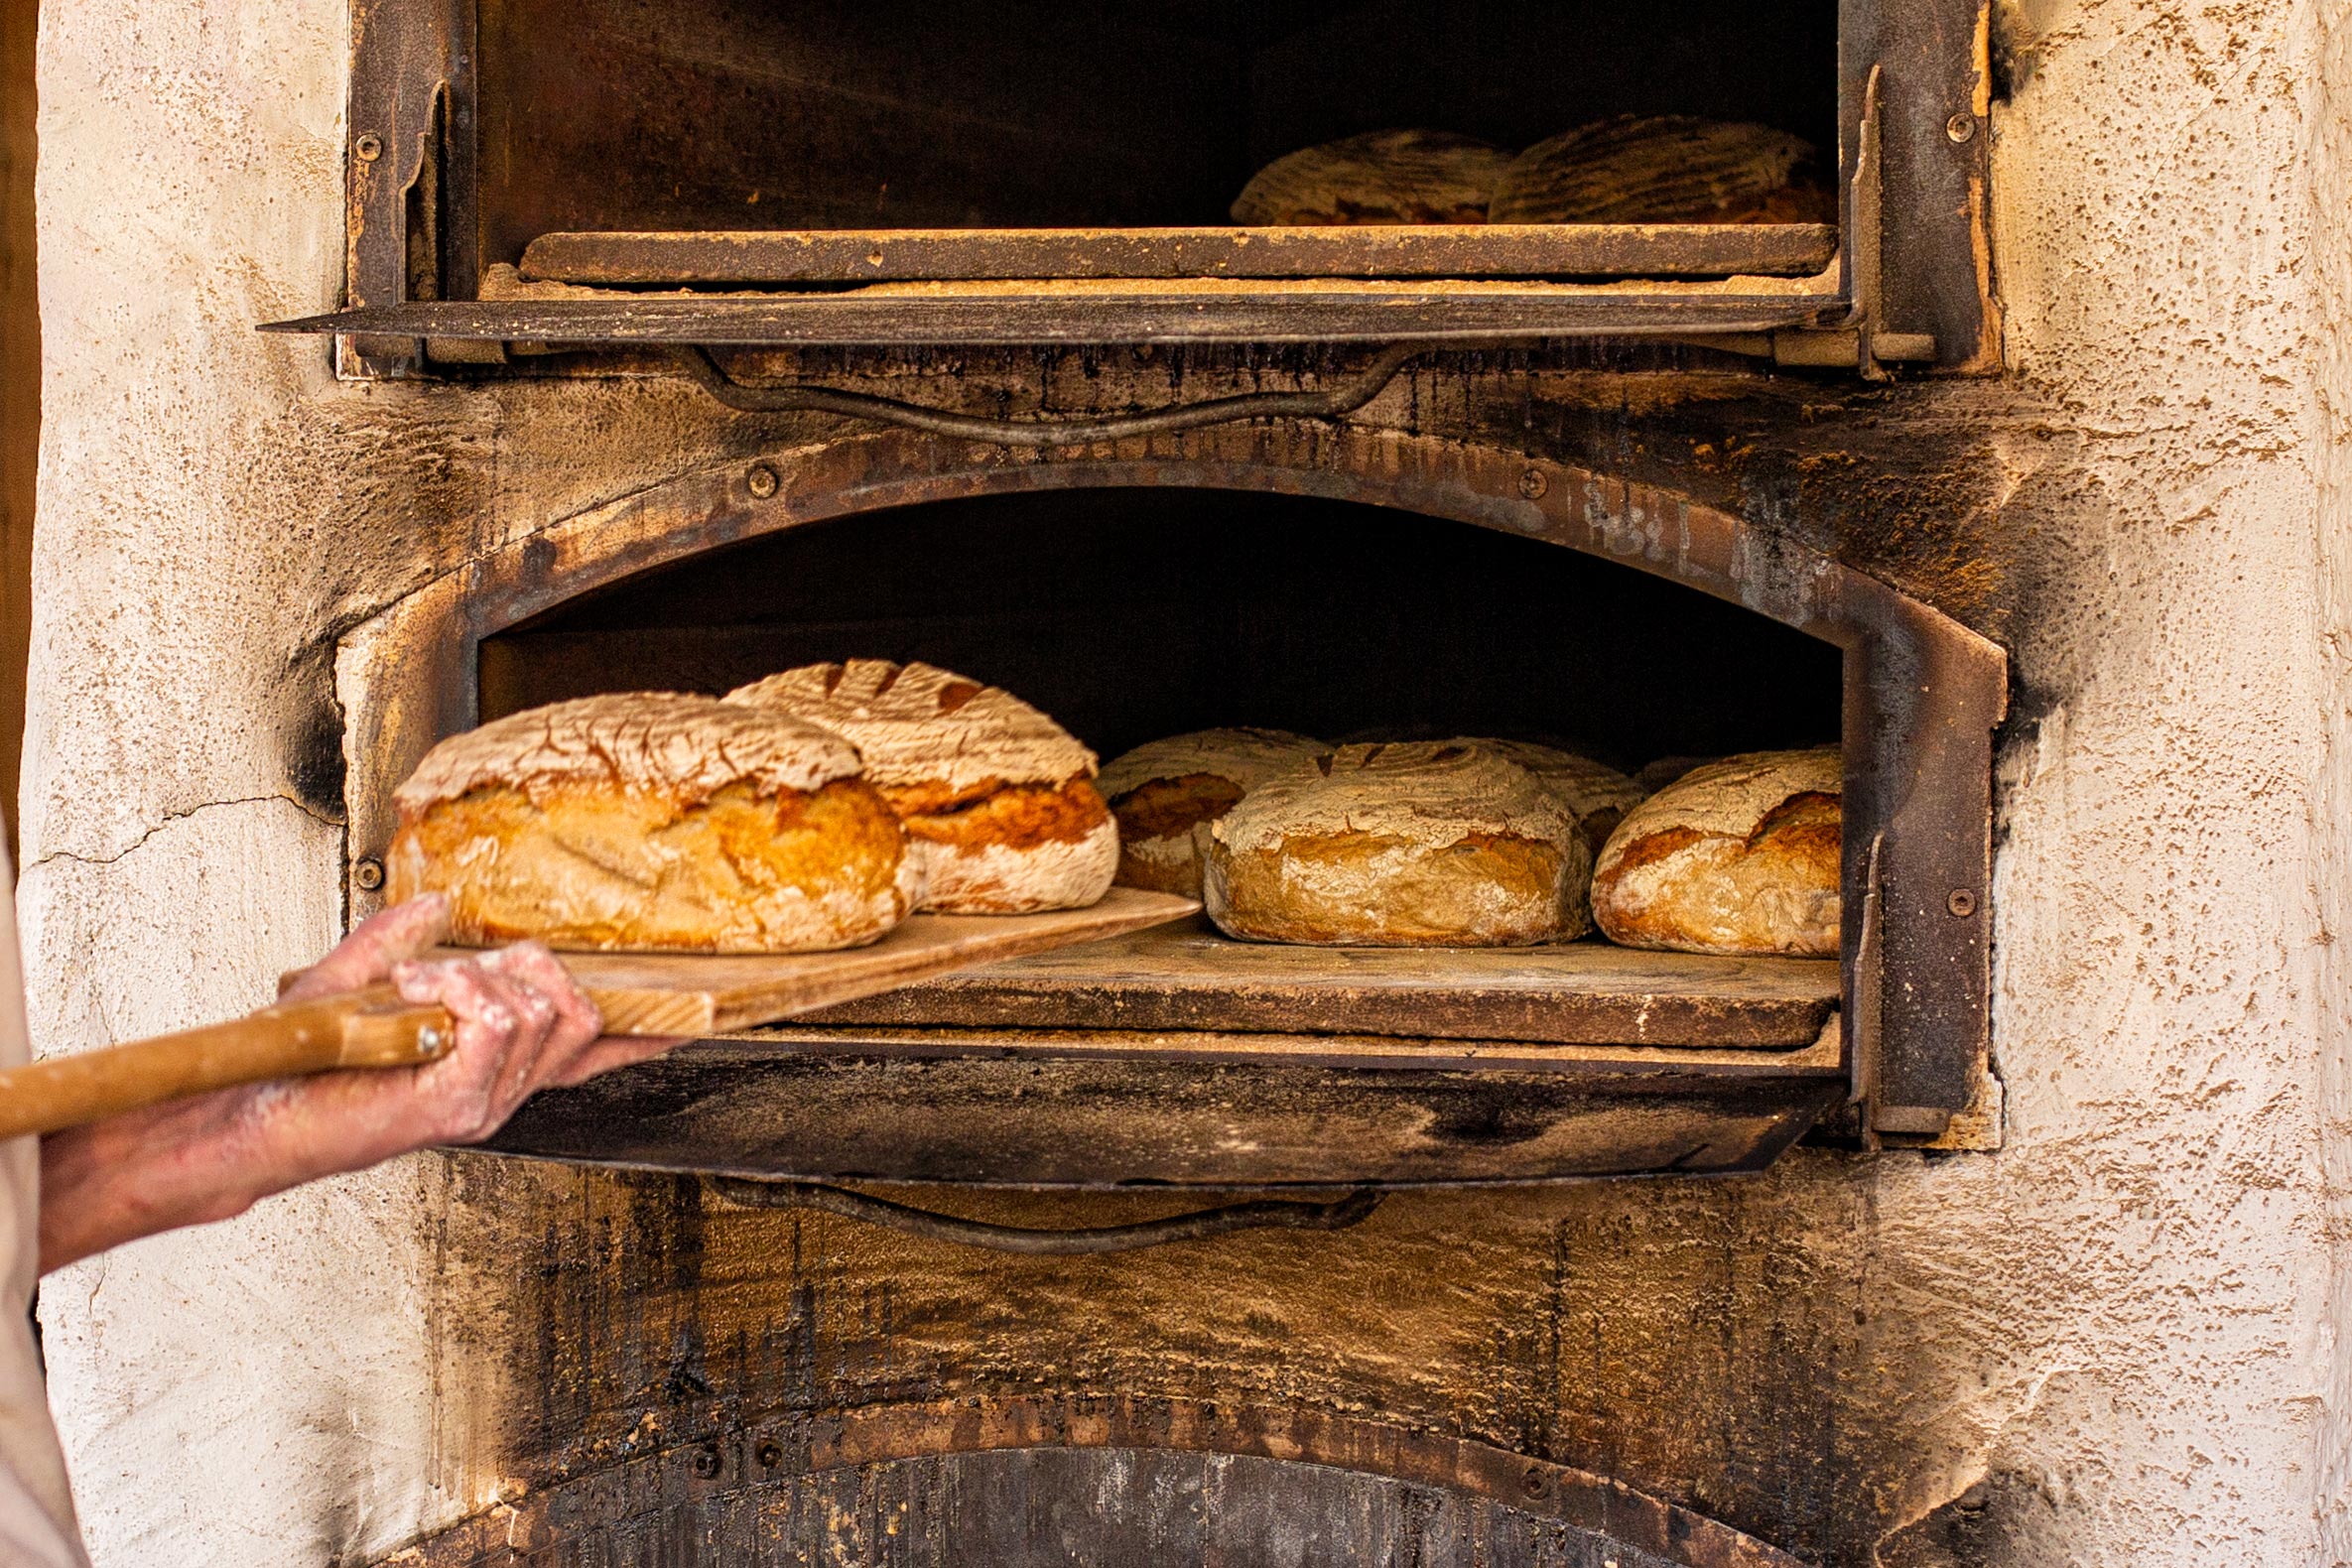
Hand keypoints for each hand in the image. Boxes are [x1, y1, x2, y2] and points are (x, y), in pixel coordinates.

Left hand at [37, 895, 683, 1273]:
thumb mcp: (359, 984)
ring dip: (480, 977)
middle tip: (459, 970)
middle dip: (534, 967)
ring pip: (544, 1012)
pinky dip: (462, 992)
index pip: (586, 1053)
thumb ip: (406, 940)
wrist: (251, 1115)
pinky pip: (499, 1025)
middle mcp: (503, 1088)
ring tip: (417, 990)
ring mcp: (486, 1100)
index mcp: (494, 1065)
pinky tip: (420, 996)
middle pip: (580, 1013)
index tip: (685, 1020)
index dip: (639, 1034)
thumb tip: (442, 903)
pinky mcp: (458, 1105)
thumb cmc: (301, 1065)